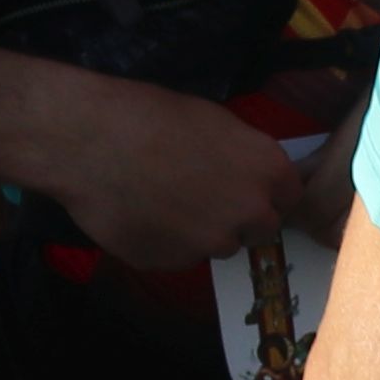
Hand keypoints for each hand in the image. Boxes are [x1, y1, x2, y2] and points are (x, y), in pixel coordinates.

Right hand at [34, 72, 320, 279]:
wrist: (90, 142)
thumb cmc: (151, 116)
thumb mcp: (214, 121)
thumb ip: (242, 156)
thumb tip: (244, 173)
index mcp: (267, 171)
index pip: (289, 197)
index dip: (266, 193)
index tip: (247, 188)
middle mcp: (248, 214)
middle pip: (259, 228)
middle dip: (239, 217)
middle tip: (203, 196)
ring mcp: (209, 245)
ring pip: (216, 245)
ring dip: (200, 232)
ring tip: (163, 201)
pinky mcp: (171, 264)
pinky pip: (176, 256)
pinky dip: (164, 242)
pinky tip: (139, 215)